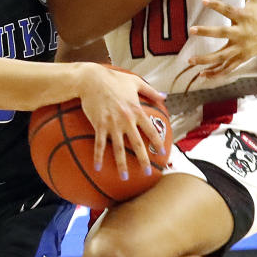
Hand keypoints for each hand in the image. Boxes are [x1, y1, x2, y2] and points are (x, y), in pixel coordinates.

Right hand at [76, 64, 166, 180]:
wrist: (92, 79)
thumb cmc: (114, 79)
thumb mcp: (135, 82)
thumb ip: (151, 90)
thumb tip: (165, 96)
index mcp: (137, 110)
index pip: (151, 130)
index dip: (158, 142)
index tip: (162, 153)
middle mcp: (126, 119)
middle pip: (137, 143)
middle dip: (143, 160)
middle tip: (148, 173)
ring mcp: (112, 124)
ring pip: (118, 148)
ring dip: (122, 164)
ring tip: (124, 177)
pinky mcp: (99, 125)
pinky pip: (99, 144)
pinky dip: (99, 157)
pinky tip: (98, 168)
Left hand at [188, 0, 256, 77]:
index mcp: (243, 17)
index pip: (228, 10)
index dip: (216, 5)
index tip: (203, 0)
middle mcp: (241, 33)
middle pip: (222, 33)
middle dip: (207, 32)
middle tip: (192, 30)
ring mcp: (241, 48)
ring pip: (222, 56)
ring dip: (205, 60)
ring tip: (190, 60)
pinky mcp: (241, 58)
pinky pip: (227, 68)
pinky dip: (215, 73)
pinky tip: (202, 76)